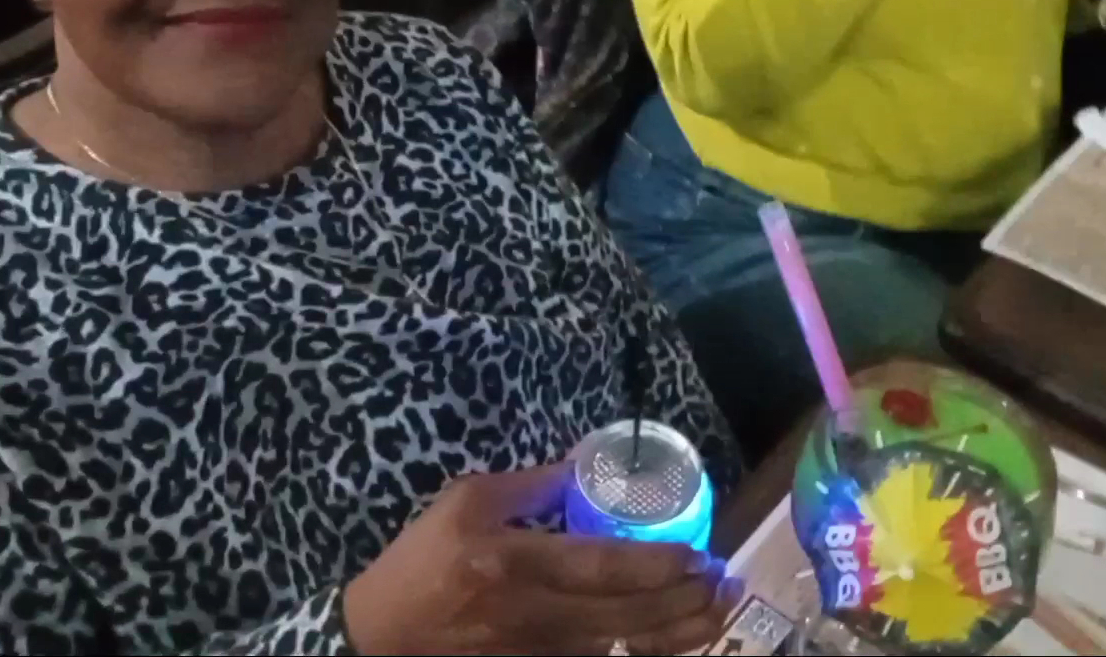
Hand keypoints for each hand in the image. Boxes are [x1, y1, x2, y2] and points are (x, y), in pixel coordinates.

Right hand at [342, 463, 740, 655]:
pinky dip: (643, 652)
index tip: (698, 555)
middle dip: (684, 601)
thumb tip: (584, 467)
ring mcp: (537, 651)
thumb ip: (527, 484)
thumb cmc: (419, 562)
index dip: (656, 565)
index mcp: (513, 562)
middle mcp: (533, 613)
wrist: (380, 640)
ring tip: (718, 610)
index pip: (601, 567)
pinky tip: (673, 638)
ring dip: (677, 631)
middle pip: (625, 615)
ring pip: (623, 647)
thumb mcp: (462, 502)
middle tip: (724, 582)